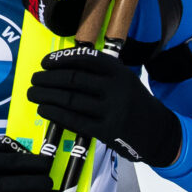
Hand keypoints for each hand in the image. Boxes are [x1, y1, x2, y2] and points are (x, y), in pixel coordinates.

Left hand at [29, 45, 182, 167]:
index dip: (60, 59)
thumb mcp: (124, 80)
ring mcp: (112, 110)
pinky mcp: (106, 130)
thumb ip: (99, 72)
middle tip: (34, 79)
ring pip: (69, 99)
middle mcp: (116, 89)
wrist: (159, 132)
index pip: (84, 59)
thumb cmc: (133, 102)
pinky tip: (43, 109)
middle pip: (72, 79)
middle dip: (47, 79)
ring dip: (45, 96)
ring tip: (32, 94)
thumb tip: (60, 67)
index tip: (44, 63)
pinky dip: (54, 113)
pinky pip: (73, 120)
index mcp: (119, 72)